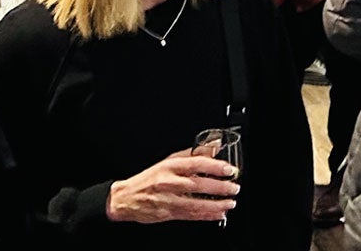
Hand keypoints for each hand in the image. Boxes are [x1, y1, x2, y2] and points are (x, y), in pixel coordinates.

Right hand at [105, 150, 239, 223]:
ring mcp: (167, 199)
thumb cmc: (150, 178)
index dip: (214, 166)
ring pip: (195, 203)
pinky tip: (218, 213)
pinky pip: (190, 215)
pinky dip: (206, 215)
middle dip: (219, 187)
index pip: (195, 164)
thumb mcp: (169, 161)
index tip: (229, 169)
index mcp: (169, 167)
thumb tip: (215, 145)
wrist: (125, 198)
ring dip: (216, 204)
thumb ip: (193, 154)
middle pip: (198, 184)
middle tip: (234, 188)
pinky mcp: (167, 213)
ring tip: (230, 203)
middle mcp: (168, 182)